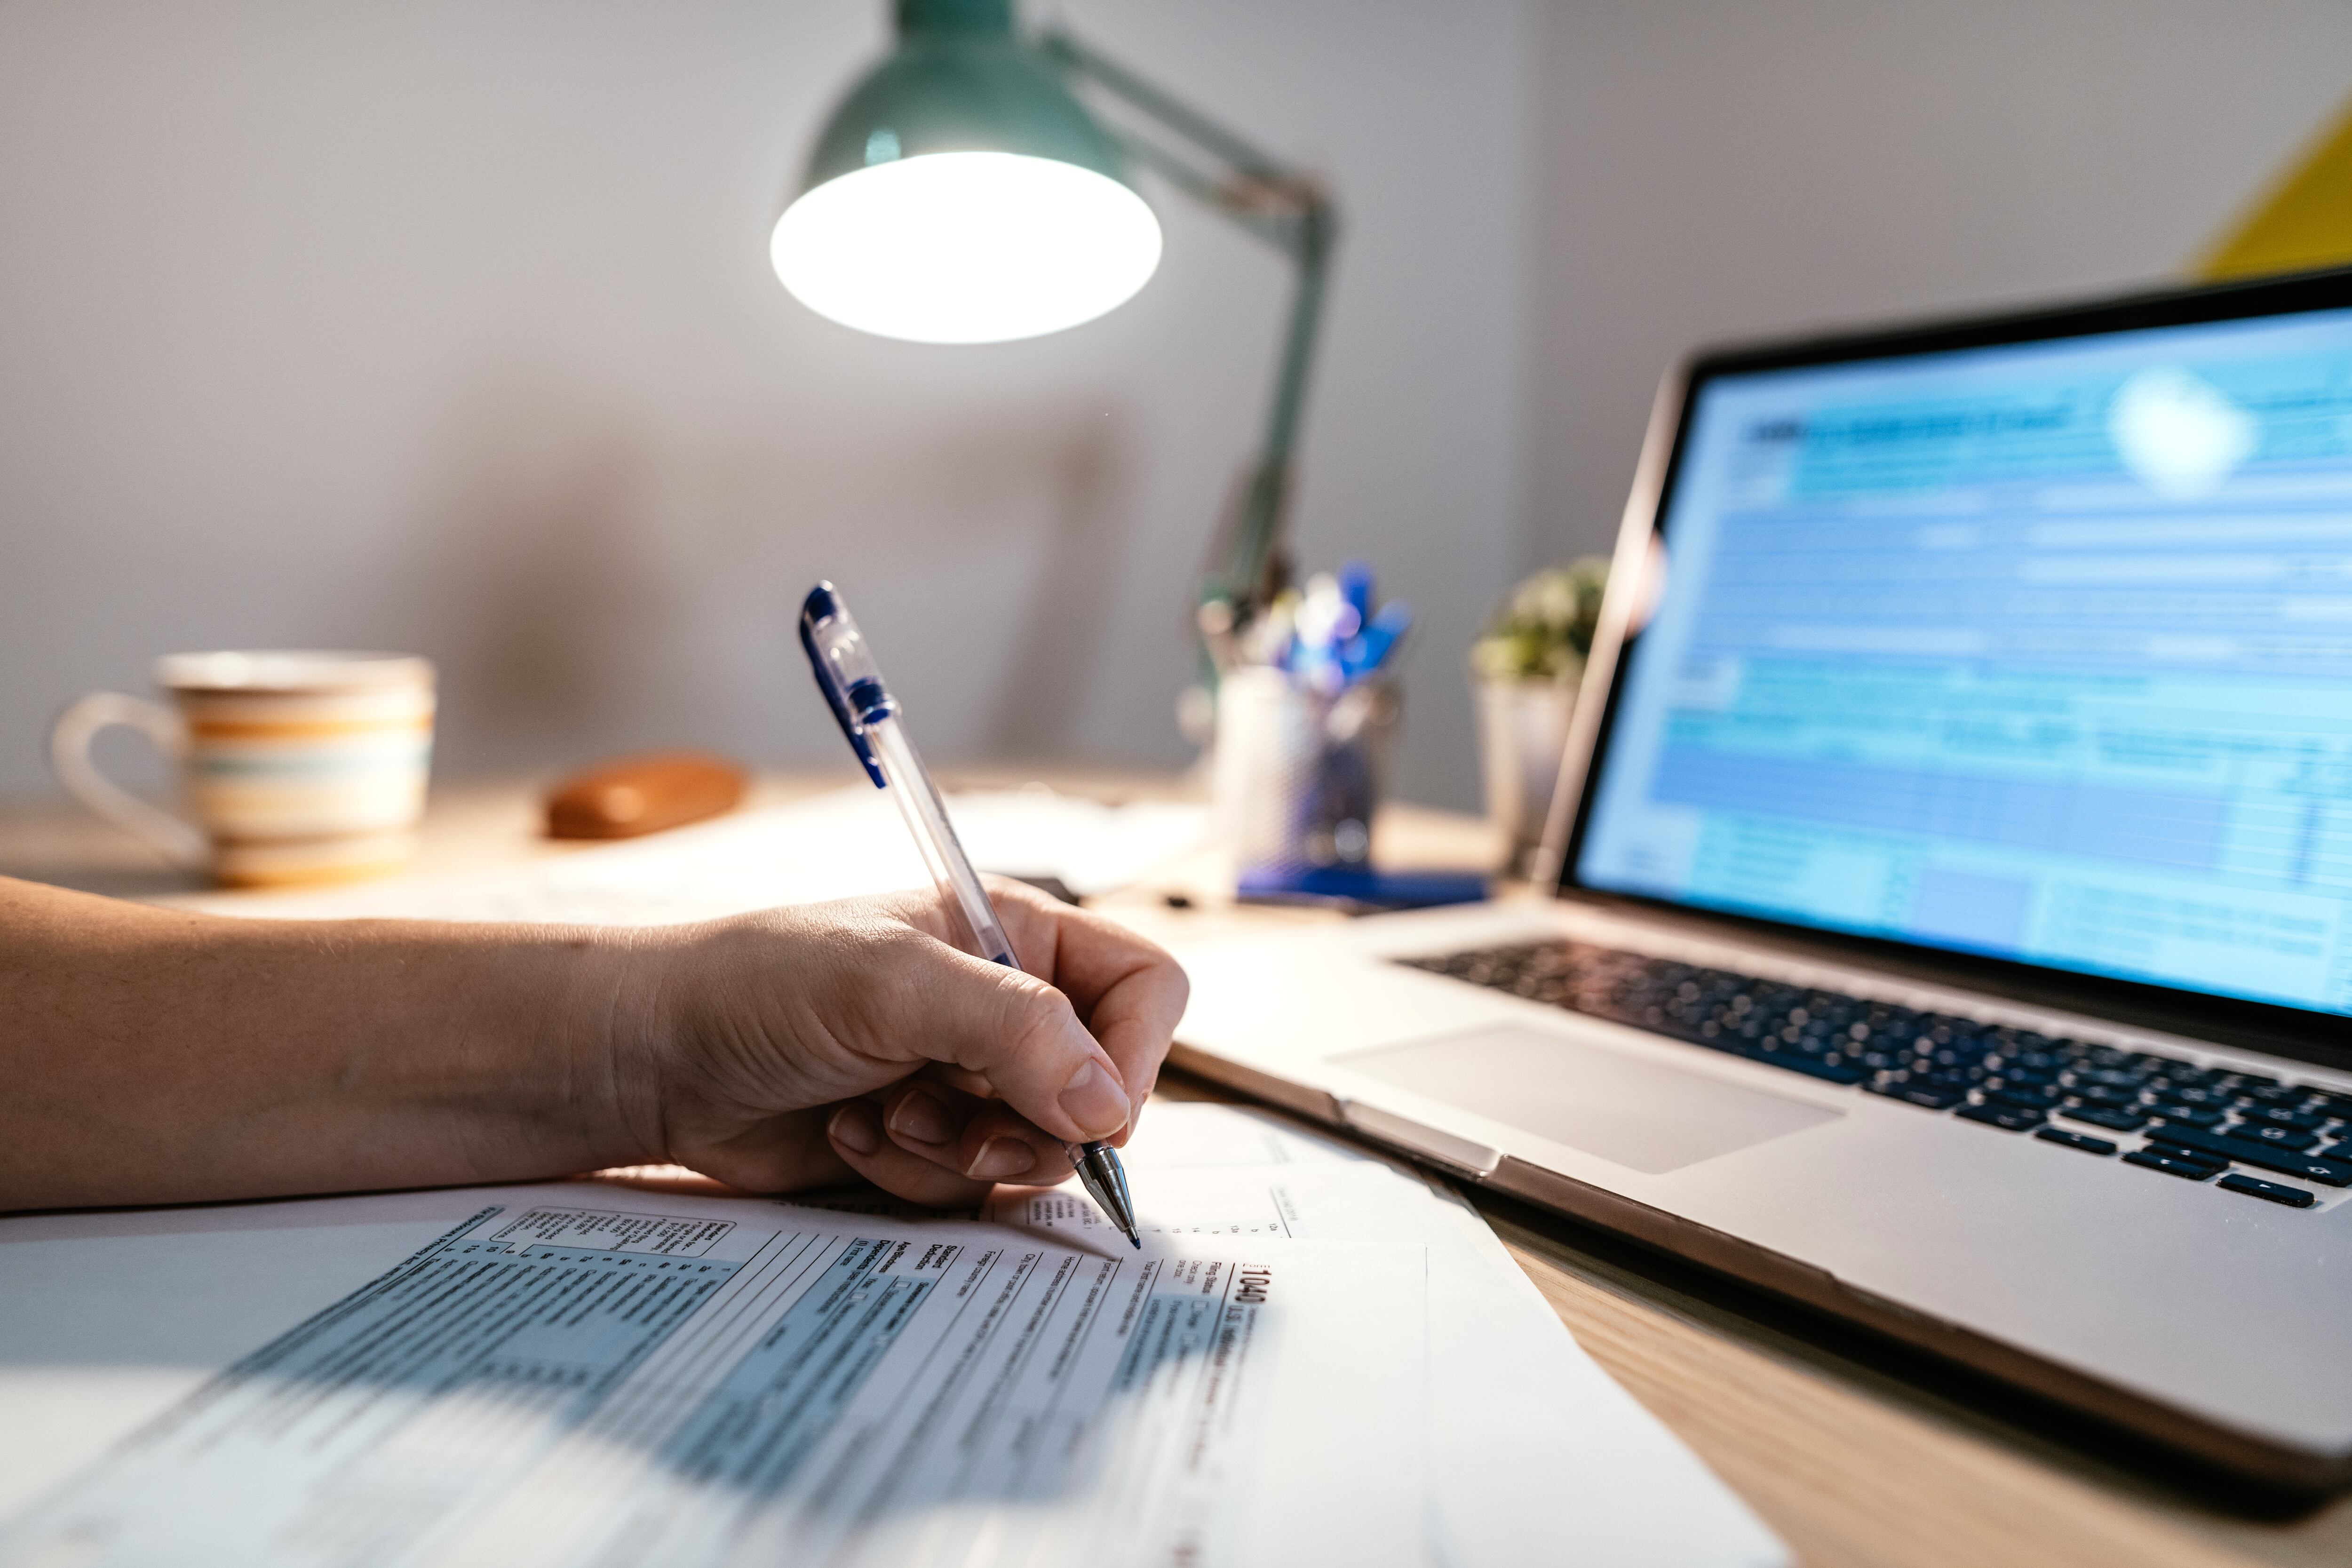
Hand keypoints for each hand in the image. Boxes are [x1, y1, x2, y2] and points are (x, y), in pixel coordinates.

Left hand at [628, 878, 1187, 1204]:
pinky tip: (850, 1134)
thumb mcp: (894, 986)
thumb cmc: (761, 986)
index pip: (1143, 989)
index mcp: (1016, 936)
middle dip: (1030, 1121)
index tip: (1085, 1105)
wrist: (655, 1059)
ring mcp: (968, 1079)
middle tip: (961, 1123)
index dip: (1132, 1053)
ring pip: (1038, 1150)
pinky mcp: (928, 1142)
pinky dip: (915, 1174)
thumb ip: (1014, 1029)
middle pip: (1100, 1088)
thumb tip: (1109, 1103)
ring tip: (883, 1117)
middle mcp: (1005, 1008)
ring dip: (961, 1152)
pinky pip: (973, 1188)